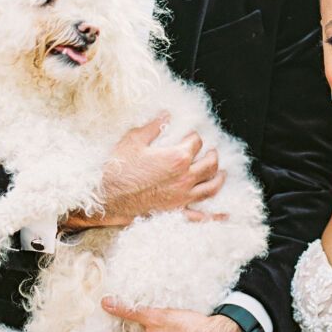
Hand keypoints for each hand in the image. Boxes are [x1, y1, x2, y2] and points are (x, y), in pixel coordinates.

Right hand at [58, 112, 226, 232]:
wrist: (107, 197)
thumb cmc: (118, 168)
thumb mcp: (134, 140)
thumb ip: (153, 127)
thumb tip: (166, 115)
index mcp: (177, 157)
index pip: (195, 143)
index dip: (193, 137)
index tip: (189, 136)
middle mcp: (185, 177)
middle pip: (210, 163)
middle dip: (212, 154)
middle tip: (211, 150)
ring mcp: (183, 197)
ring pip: (211, 187)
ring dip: (219, 178)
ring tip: (222, 173)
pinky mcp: (176, 212)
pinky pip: (200, 216)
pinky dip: (214, 217)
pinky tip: (224, 216)